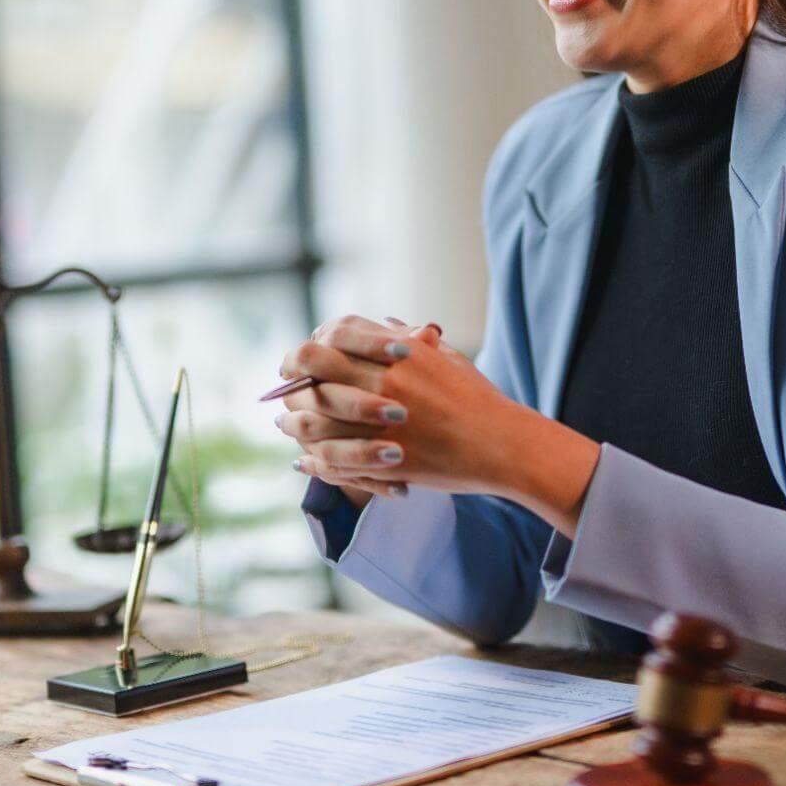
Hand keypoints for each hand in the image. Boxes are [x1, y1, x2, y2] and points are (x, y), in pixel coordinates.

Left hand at [287, 321, 601, 532]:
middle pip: (316, 371)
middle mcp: (387, 383)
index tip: (299, 355)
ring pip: (318, 420)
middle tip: (282, 388)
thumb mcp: (446, 358)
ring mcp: (385, 423)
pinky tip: (305, 462)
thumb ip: (411, 341)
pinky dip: (316, 462)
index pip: (336, 335)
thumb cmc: (478, 399)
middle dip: (292, 379)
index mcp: (400, 354)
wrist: (503, 444)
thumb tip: (384, 323)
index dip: (311, 344)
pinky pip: (338, 461)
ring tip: (285, 425)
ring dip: (294, 422)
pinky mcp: (388, 460)